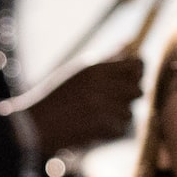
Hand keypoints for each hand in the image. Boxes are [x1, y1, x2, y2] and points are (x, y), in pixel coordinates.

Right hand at [9, 55, 143, 154]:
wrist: (36, 125)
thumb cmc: (55, 98)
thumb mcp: (77, 73)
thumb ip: (105, 61)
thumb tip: (129, 45)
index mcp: (95, 69)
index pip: (136, 65)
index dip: (140, 71)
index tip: (136, 75)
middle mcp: (101, 85)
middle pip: (137, 90)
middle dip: (129, 96)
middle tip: (114, 100)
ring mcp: (103, 107)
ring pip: (128, 111)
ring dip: (117, 115)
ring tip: (95, 115)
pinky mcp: (102, 127)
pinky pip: (120, 128)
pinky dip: (110, 130)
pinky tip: (92, 127)